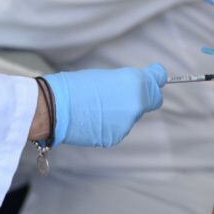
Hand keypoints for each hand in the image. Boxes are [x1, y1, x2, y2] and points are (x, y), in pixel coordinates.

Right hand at [44, 64, 166, 147]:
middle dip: (140, 99)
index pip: (157, 82)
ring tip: (97, 107)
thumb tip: (138, 87)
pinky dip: (109, 125)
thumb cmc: (76, 86)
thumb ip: (128, 83)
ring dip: (121, 112)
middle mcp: (136, 104)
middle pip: (150, 102)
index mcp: (135, 82)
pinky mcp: (115, 137)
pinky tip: (93, 119)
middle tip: (121, 95)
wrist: (56, 107)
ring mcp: (126, 124)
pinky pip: (118, 129)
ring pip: (131, 117)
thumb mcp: (107, 76)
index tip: (153, 79)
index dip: (154, 81)